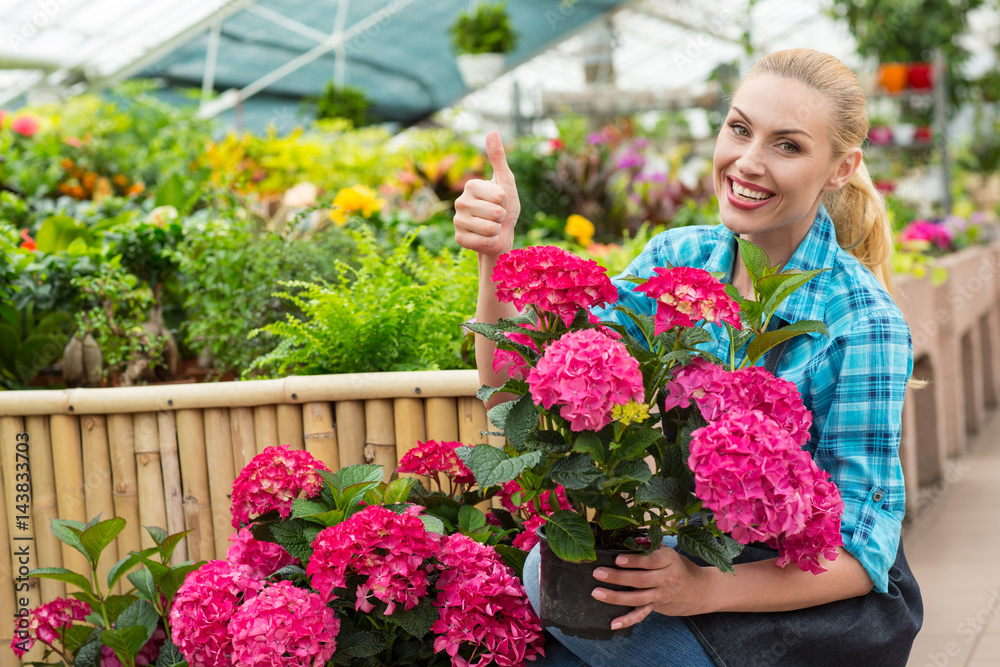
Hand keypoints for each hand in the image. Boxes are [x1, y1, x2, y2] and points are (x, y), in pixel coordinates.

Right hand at [453, 130, 519, 256]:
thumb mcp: (506, 181)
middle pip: (495, 213)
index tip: (501, 201)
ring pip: (490, 229)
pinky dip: (491, 242)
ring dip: (497, 230)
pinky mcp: (459, 239)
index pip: (499, 196)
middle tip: (497, 216)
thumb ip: (498, 158)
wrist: (501, 234)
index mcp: (471, 185)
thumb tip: (492, 131)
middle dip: (503, 217)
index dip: (506, 201)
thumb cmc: (505, 207)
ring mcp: (457, 221)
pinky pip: (483, 242)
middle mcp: (460, 201)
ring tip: (493, 227)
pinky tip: (486, 238)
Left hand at [591, 546, 716, 629]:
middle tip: (598, 573)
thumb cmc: (681, 567)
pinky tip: (613, 623)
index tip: (618, 559)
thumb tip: (628, 540)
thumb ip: (651, 549)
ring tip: (597, 592)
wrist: (702, 591)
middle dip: (617, 576)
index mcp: (670, 560)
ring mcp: (661, 595)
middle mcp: (666, 578)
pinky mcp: (657, 607)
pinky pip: (641, 615)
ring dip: (615, 596)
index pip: (651, 561)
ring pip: (637, 597)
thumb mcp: (671, 554)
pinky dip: (627, 620)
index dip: (634, 560)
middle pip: (640, 579)